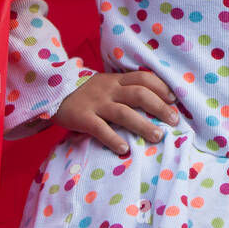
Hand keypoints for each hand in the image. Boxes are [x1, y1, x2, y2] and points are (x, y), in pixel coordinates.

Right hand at [55, 69, 180, 154]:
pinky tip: (124, 149)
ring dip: (142, 125)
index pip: (144, 78)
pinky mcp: (83, 117)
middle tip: (174, 120)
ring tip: (157, 136)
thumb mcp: (107, 84)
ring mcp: (96, 103)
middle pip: (139, 95)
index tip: (174, 100)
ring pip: (123, 112)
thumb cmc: (87, 92)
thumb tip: (156, 101)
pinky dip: (113, 139)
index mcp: (117, 80)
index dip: (161, 88)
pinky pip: (100, 129)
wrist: (53, 92)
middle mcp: (109, 89)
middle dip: (159, 107)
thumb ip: (126, 89)